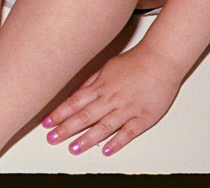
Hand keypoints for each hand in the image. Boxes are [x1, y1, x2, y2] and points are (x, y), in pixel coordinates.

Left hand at [41, 43, 185, 155]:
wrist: (161, 60)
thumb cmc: (136, 61)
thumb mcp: (107, 67)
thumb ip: (91, 83)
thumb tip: (76, 95)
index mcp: (102, 86)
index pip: (75, 102)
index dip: (59, 113)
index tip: (47, 123)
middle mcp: (112, 98)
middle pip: (85, 116)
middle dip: (66, 128)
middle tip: (52, 138)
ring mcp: (127, 109)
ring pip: (103, 127)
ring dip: (87, 139)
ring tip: (73, 148)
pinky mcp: (143, 117)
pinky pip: (128, 132)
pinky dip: (117, 142)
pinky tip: (106, 150)